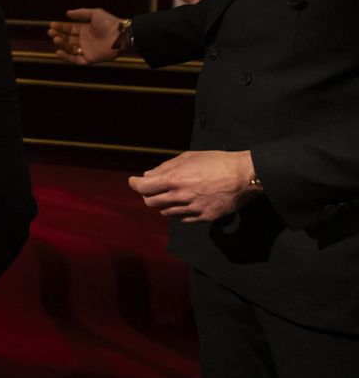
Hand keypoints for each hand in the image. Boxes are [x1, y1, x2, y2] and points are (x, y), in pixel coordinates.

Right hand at [48, 8, 122, 64]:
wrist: (120, 35)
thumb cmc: (110, 23)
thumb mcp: (95, 13)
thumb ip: (81, 13)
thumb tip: (67, 13)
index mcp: (85, 30)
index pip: (69, 29)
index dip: (60, 27)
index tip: (51, 24)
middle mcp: (84, 40)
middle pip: (67, 39)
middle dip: (58, 35)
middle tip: (50, 32)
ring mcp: (86, 50)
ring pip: (69, 48)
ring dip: (61, 44)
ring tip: (56, 38)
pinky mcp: (89, 59)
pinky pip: (75, 59)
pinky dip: (66, 57)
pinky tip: (59, 51)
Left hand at [129, 149, 258, 222]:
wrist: (244, 176)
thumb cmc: (216, 162)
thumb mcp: (188, 157)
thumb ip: (165, 167)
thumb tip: (148, 175)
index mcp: (175, 179)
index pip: (143, 187)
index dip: (134, 184)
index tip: (134, 181)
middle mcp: (181, 196)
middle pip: (151, 202)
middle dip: (148, 195)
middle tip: (152, 189)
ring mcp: (193, 209)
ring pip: (166, 212)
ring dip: (164, 204)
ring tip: (171, 195)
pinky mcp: (204, 218)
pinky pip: (183, 219)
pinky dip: (179, 213)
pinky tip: (184, 204)